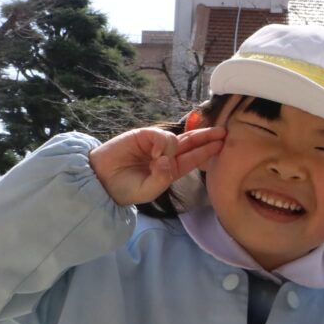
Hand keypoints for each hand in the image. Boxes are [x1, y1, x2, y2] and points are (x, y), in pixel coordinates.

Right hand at [89, 126, 225, 205]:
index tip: (222, 143)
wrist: (100, 180)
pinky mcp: (142, 135)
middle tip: (224, 131)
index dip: (207, 150)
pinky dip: (161, 143)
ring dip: (174, 148)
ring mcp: (154, 144)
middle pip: (191, 142)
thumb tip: (167, 158)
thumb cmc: (124, 189)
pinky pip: (160, 135)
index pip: (193, 158)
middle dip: (207, 136)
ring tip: (156, 160)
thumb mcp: (148, 191)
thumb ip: (162, 179)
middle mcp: (165, 155)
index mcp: (170, 169)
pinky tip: (153, 153)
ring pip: (176, 139)